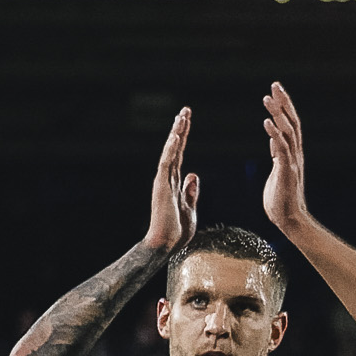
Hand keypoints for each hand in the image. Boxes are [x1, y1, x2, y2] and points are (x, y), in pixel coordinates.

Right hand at [141, 105, 198, 255]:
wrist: (166, 244)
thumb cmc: (177, 231)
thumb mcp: (190, 207)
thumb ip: (191, 191)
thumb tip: (193, 175)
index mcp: (174, 183)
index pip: (180, 155)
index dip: (183, 138)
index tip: (187, 121)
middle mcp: (167, 179)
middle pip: (175, 148)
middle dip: (180, 129)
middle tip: (185, 111)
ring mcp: (163, 182)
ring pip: (171, 152)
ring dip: (176, 134)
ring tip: (182, 116)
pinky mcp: (162, 186)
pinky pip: (167, 163)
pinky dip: (171, 149)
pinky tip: (175, 136)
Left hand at [258, 83, 310, 236]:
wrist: (289, 219)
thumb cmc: (280, 199)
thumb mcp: (277, 170)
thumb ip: (277, 154)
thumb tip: (274, 141)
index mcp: (291, 152)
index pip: (289, 123)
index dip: (283, 106)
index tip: (275, 91)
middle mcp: (295, 153)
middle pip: (292, 121)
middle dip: (284, 102)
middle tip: (275, 84)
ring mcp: (292, 161)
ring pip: (288, 131)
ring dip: (278, 113)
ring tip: (268, 98)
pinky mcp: (287, 171)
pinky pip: (281, 149)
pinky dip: (275, 134)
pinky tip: (267, 122)